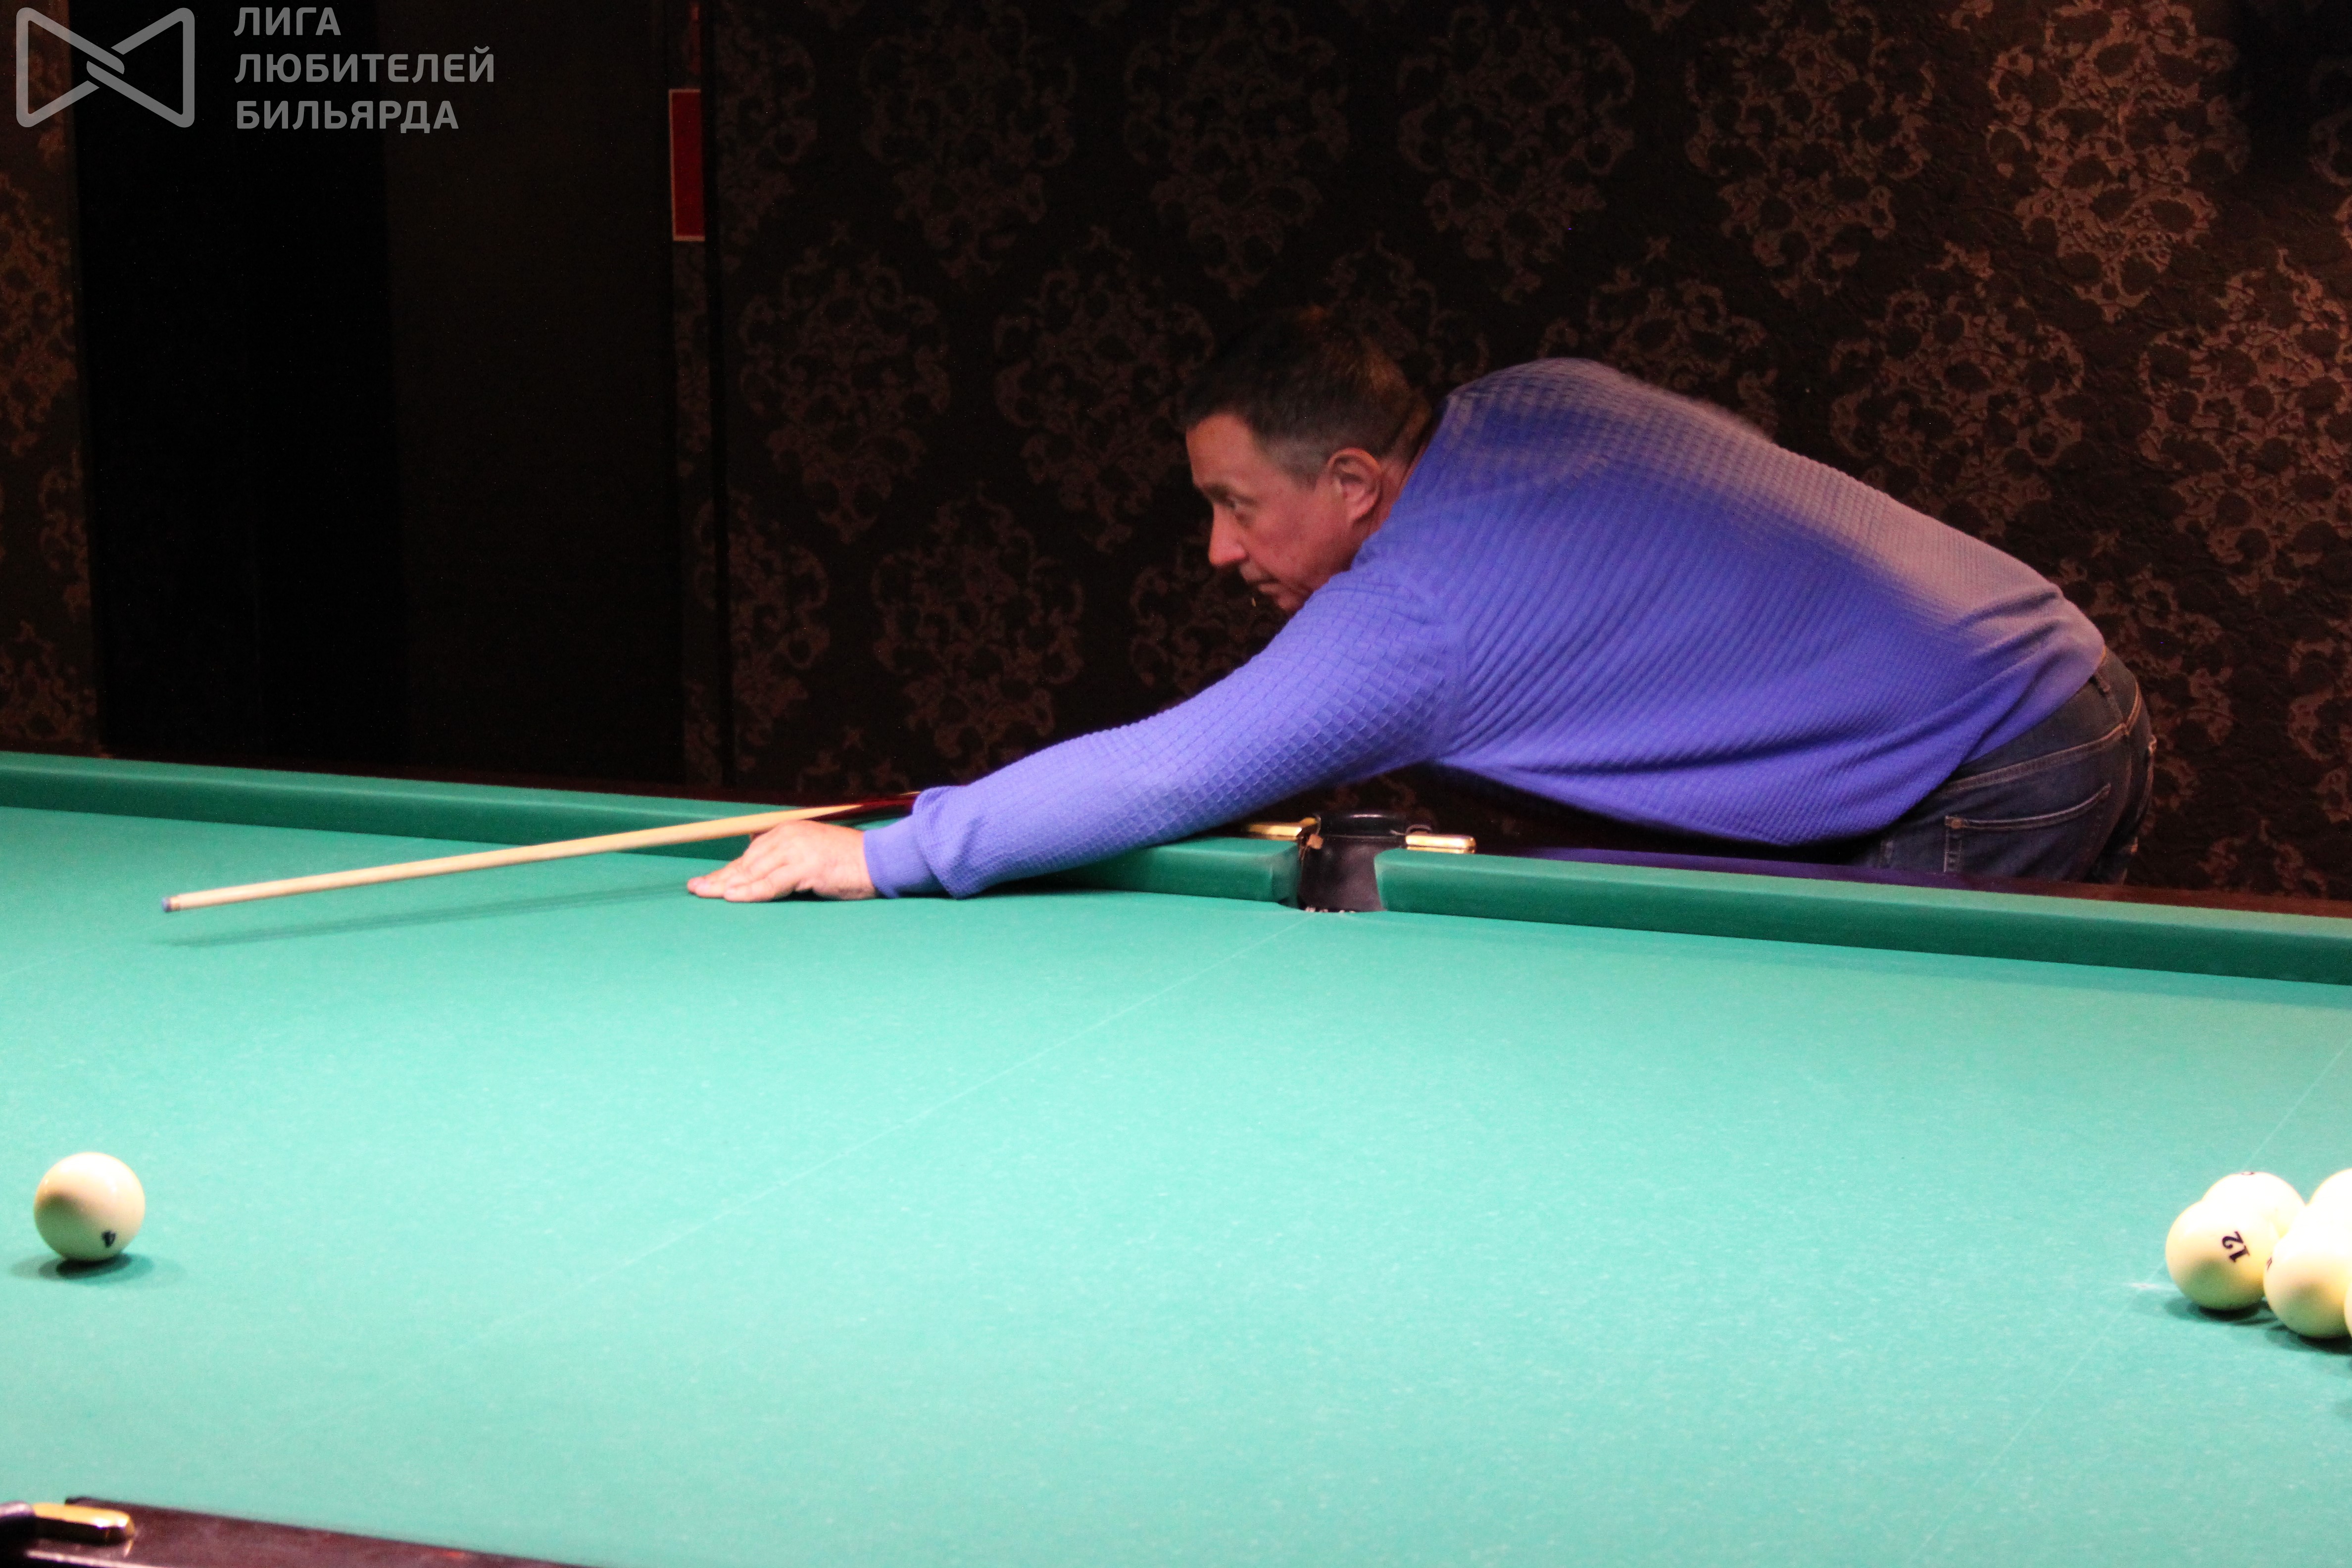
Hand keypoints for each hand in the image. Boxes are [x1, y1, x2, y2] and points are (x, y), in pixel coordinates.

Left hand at [686, 820, 876, 901]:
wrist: (880, 862)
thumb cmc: (848, 864)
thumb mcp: (813, 856)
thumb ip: (788, 861)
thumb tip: (759, 872)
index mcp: (789, 832)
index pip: (751, 855)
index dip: (727, 870)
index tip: (707, 882)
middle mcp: (789, 837)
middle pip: (747, 862)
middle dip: (720, 877)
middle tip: (696, 889)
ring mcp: (797, 850)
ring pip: (754, 872)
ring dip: (728, 885)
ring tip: (706, 894)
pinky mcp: (806, 866)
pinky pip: (771, 884)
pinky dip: (750, 891)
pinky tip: (732, 896)